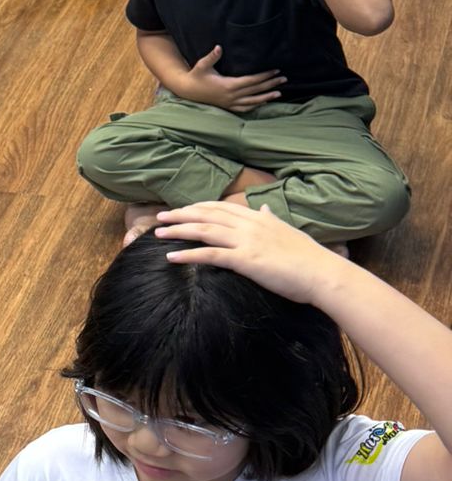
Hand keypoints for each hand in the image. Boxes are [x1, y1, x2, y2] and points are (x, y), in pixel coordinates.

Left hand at [154, 200, 347, 302]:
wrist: (323, 274)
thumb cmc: (309, 257)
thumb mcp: (289, 231)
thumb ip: (273, 219)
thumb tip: (265, 208)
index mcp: (260, 217)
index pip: (222, 207)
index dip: (199, 207)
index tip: (182, 209)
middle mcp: (251, 225)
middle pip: (207, 215)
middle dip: (181, 214)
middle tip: (160, 217)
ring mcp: (247, 241)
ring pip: (204, 230)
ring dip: (178, 230)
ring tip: (158, 233)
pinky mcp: (245, 260)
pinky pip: (210, 254)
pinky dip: (187, 254)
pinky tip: (171, 257)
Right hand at [179, 45, 285, 111]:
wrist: (188, 90)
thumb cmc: (196, 76)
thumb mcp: (202, 65)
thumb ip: (212, 57)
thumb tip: (218, 47)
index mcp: (228, 85)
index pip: (252, 81)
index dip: (265, 76)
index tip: (276, 71)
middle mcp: (231, 96)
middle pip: (256, 90)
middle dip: (271, 84)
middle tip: (284, 79)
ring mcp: (230, 103)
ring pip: (253, 101)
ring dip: (267, 97)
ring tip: (279, 93)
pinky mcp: (227, 106)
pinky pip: (244, 108)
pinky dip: (255, 105)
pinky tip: (263, 102)